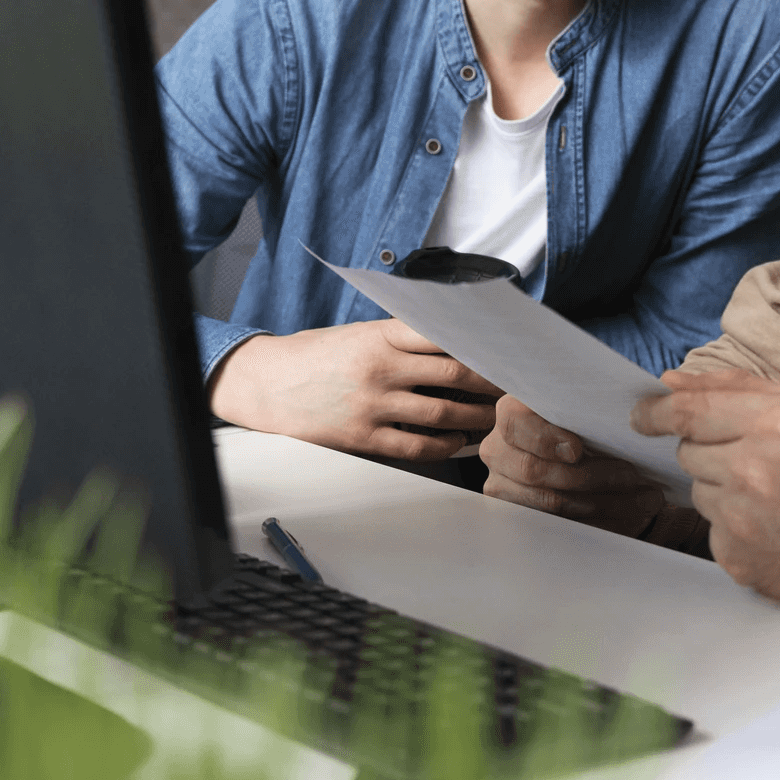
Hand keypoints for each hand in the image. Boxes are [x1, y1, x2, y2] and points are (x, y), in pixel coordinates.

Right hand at [209, 319, 500, 460]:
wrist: (266, 383)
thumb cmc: (316, 355)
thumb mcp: (359, 333)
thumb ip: (403, 337)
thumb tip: (456, 340)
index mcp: (381, 335)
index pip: (446, 336)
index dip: (482, 346)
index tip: (507, 352)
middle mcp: (380, 368)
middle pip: (454, 375)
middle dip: (490, 384)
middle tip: (513, 388)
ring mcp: (372, 405)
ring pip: (442, 413)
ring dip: (475, 417)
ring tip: (494, 417)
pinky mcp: (363, 437)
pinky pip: (417, 446)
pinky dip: (446, 445)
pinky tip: (459, 442)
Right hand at [479, 395, 664, 536]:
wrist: (577, 448)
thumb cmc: (583, 422)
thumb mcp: (585, 407)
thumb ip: (592, 407)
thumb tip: (633, 415)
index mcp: (510, 411)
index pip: (515, 423)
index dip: (545, 438)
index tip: (578, 450)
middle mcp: (498, 449)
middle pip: (535, 470)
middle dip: (591, 476)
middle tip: (632, 476)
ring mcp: (503, 485)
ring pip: (551, 502)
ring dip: (604, 502)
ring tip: (645, 499)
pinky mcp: (519, 515)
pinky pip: (560, 525)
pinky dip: (600, 520)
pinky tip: (631, 515)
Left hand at [631, 368, 779, 613]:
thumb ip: (737, 387)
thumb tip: (671, 382)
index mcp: (776, 421)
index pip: (689, 410)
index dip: (656, 411)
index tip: (642, 414)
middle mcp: (754, 467)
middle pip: (688, 449)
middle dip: (709, 450)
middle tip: (754, 461)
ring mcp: (742, 517)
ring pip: (696, 490)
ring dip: (721, 488)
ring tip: (770, 496)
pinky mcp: (736, 556)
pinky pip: (711, 529)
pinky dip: (732, 525)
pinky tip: (770, 526)